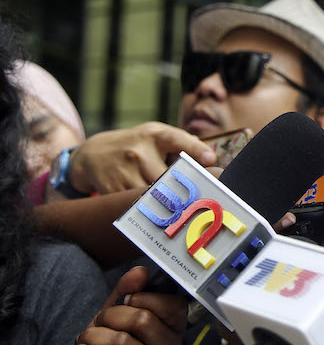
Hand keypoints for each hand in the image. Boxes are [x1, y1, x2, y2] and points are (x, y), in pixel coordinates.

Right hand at [68, 122, 216, 194]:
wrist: (91, 155)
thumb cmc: (135, 145)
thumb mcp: (155, 135)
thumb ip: (182, 142)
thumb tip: (210, 159)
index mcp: (153, 135)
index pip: (178, 139)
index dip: (196, 149)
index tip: (211, 160)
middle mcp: (139, 152)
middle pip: (171, 177)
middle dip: (186, 188)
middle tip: (200, 197)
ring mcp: (125, 172)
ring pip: (157, 196)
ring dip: (169, 202)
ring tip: (177, 204)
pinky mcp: (113, 191)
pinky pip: (140, 206)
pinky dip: (151, 209)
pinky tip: (155, 208)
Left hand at [68, 267, 186, 344]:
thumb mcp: (119, 313)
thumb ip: (128, 290)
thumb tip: (140, 271)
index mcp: (175, 328)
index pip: (171, 305)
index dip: (141, 298)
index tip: (125, 301)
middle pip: (142, 320)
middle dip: (110, 317)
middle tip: (98, 322)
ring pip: (120, 342)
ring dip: (92, 337)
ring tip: (85, 340)